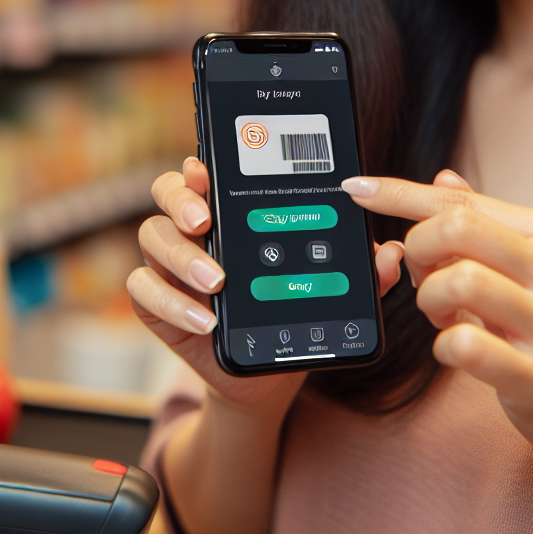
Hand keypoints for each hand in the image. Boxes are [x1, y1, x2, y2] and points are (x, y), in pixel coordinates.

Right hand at [130, 157, 402, 413]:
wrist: (269, 368)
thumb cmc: (294, 311)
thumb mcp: (330, 289)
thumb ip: (360, 272)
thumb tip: (389, 256)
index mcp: (231, 210)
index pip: (206, 171)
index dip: (201, 165)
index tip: (207, 171)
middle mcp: (194, 228)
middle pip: (167, 191)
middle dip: (181, 200)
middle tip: (206, 222)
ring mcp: (170, 263)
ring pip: (151, 237)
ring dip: (182, 257)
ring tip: (217, 281)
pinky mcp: (156, 302)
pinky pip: (144, 290)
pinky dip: (172, 303)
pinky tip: (204, 319)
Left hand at [340, 170, 532, 466]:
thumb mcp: (531, 268)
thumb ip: (486, 224)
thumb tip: (442, 180)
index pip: (462, 202)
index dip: (400, 194)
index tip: (359, 189)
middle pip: (457, 229)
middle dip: (418, 250)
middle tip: (421, 275)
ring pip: (458, 281)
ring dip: (430, 299)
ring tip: (442, 314)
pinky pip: (466, 346)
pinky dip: (444, 345)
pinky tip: (456, 348)